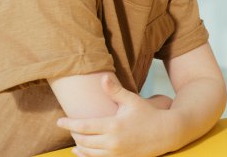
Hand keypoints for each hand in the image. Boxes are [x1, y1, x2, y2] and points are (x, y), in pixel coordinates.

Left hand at [57, 75, 176, 156]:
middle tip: (69, 128)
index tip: (60, 121)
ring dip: (79, 146)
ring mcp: (116, 153)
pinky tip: (81, 152)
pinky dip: (86, 156)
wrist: (166, 133)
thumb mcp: (132, 101)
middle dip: (74, 134)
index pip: (83, 127)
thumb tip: (102, 78)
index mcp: (113, 126)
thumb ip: (115, 91)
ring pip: (88, 153)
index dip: (69, 124)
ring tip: (74, 139)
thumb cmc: (148, 114)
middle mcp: (112, 142)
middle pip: (83, 140)